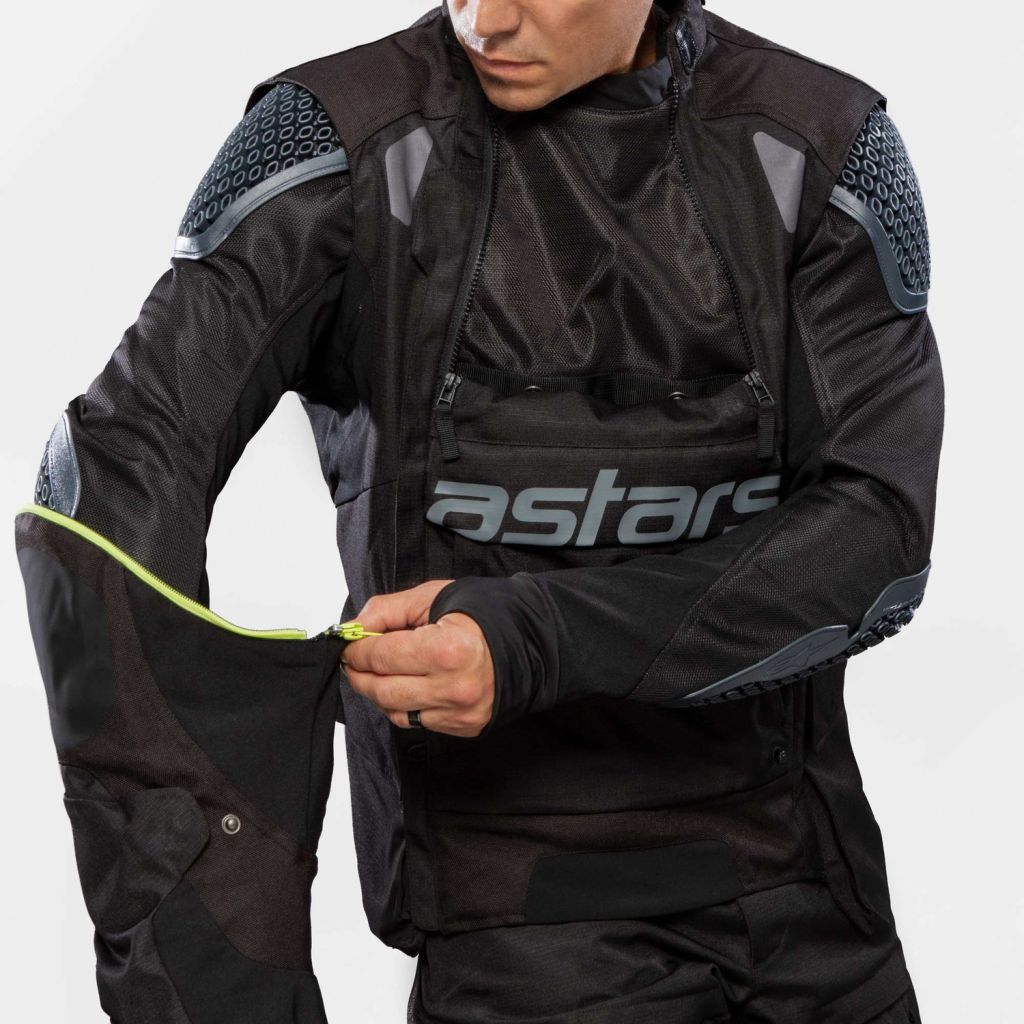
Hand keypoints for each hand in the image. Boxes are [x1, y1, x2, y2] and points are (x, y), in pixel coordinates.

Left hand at [341, 580, 495, 737]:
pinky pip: (417, 721)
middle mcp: (453, 687)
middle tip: (355, 660)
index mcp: (447, 650)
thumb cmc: (486, 614)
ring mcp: (459, 712)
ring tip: (382, 670)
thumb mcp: (433, 596)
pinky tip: (410, 684)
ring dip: (379, 691)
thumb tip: (354, 629)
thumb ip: (387, 610)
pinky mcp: (464, 726)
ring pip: (395, 711)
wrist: (531, 640)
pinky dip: (404, 703)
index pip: (380, 657)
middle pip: (382, 690)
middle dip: (360, 674)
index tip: (350, 644)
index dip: (356, 650)